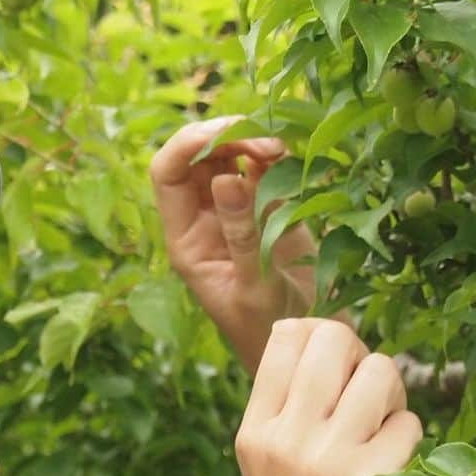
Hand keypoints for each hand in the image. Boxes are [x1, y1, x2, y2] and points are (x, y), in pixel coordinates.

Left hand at [150, 116, 319, 375]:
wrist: (308, 343)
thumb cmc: (272, 330)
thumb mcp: (255, 287)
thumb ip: (241, 234)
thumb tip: (225, 178)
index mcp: (186, 239)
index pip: (168, 174)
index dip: (188, 144)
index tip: (227, 133)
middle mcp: (204, 219)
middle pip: (197, 155)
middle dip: (226, 137)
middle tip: (266, 143)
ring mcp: (234, 211)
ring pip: (228, 154)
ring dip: (250, 140)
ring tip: (280, 148)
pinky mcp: (266, 207)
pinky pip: (260, 165)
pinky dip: (272, 151)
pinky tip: (289, 155)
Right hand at [234, 319, 422, 475]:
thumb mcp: (269, 471)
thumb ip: (287, 410)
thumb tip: (326, 334)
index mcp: (253, 434)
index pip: (286, 337)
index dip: (322, 337)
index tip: (337, 370)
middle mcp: (285, 440)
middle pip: (335, 339)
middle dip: (362, 356)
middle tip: (367, 395)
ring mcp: (329, 459)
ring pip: (381, 371)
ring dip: (393, 395)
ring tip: (383, 431)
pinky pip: (409, 423)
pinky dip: (409, 441)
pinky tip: (393, 472)